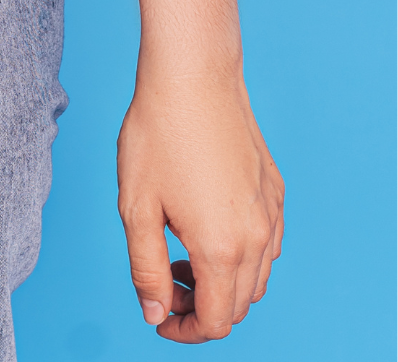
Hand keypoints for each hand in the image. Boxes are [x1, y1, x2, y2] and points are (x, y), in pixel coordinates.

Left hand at [116, 71, 282, 342]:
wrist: (193, 80)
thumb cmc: (157, 137)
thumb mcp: (136, 209)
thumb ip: (145, 269)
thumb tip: (154, 312)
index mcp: (223, 248)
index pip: (216, 321)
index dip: (185, 330)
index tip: (158, 317)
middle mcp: (258, 238)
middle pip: (239, 304)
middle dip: (201, 308)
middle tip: (162, 285)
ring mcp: (272, 214)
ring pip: (257, 277)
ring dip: (222, 284)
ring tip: (178, 256)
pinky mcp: (274, 193)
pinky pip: (267, 245)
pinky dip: (239, 256)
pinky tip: (203, 229)